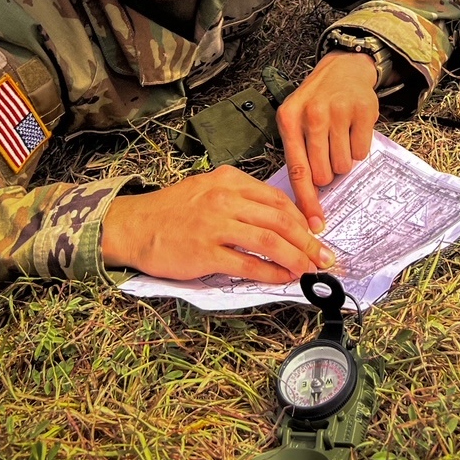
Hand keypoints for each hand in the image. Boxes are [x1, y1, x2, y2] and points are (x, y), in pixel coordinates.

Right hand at [101, 165, 335, 281]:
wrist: (136, 225)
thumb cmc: (173, 210)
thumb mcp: (208, 189)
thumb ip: (240, 199)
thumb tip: (279, 221)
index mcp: (229, 180)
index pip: (277, 198)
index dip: (303, 218)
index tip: (318, 233)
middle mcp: (225, 199)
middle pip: (280, 220)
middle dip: (308, 240)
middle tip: (324, 256)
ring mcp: (215, 225)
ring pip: (269, 241)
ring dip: (296, 258)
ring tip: (309, 270)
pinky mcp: (205, 252)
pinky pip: (247, 264)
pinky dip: (271, 273)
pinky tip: (282, 279)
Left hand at [276, 50, 379, 232]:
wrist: (343, 68)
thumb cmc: (316, 102)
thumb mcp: (295, 119)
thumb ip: (297, 154)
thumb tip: (304, 204)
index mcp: (289, 119)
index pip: (297, 170)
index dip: (306, 202)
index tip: (315, 226)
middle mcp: (312, 114)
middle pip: (323, 173)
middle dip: (327, 173)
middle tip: (328, 153)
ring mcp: (338, 110)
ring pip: (344, 166)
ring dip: (343, 160)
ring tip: (339, 137)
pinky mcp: (363, 110)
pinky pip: (362, 153)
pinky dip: (359, 148)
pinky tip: (352, 130)